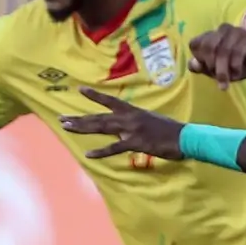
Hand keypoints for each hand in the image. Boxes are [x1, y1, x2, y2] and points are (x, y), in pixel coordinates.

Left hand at [62, 87, 185, 160]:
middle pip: (99, 117)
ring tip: (67, 127)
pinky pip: (114, 148)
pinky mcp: (135, 143)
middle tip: (62, 119)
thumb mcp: (150, 120)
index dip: (94, 96)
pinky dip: (101, 152)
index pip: (110, 101)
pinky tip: (88, 154)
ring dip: (83, 128)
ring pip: (102, 127)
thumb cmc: (169, 130)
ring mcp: (131, 130)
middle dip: (79, 118)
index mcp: (133, 111)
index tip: (80, 90)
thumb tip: (125, 129)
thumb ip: (135, 123)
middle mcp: (129, 117)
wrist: (183, 137)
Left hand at [187, 24, 245, 88]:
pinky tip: (238, 74)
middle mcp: (224, 30)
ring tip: (228, 82)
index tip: (208, 71)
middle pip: (206, 46)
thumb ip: (205, 67)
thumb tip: (192, 65)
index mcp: (214, 36)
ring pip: (222, 50)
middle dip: (210, 66)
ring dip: (223, 70)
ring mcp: (238, 33)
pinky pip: (237, 52)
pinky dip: (235, 66)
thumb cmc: (245, 63)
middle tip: (218, 79)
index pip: (195, 43)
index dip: (199, 59)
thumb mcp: (222, 70)